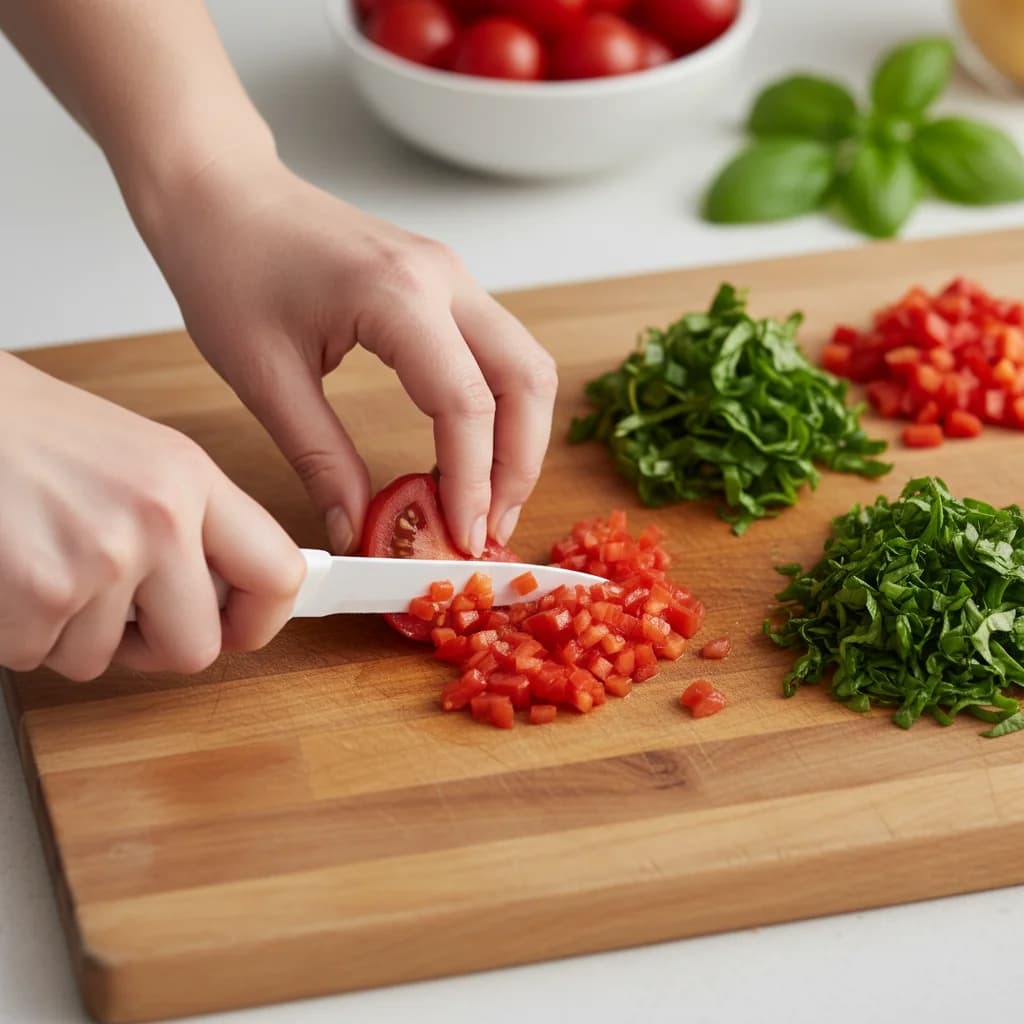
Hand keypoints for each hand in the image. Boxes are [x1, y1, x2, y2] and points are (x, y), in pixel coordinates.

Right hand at [0, 354, 304, 680]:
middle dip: (153, 646)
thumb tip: (227, 601)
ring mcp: (100, 559)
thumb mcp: (141, 458)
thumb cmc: (31, 434)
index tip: (236, 628)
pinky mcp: (39, 594)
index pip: (277, 574)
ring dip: (67, 632)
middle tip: (119, 612)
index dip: (258, 620)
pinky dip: (16, 630)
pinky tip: (9, 574)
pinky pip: (38, 656)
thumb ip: (194, 526)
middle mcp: (159, 519)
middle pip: (194, 649)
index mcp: (192, 479)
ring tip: (44, 562)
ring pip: (100, 660)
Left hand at [139, 155, 557, 556]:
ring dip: (519, 437)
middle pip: (526, 380)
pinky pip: (499, 352)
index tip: (462, 539)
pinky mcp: (445, 284)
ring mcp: (452, 276)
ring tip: (485, 499)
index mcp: (397, 295)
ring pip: (525, 365)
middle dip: (519, 464)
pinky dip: (499, 409)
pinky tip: (467, 452)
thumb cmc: (227, 265)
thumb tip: (357, 530)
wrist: (220, 190)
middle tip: (488, 526)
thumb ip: (321, 460)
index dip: (472, 481)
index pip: (465, 404)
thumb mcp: (264, 378)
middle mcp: (443, 278)